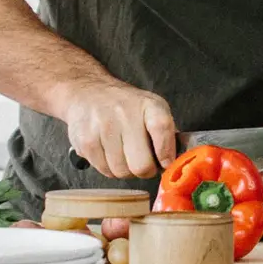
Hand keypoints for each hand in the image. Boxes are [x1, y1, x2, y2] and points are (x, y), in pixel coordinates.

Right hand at [58, 78, 180, 178]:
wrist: (88, 92)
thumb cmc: (125, 106)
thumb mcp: (151, 108)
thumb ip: (166, 133)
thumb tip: (175, 162)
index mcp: (148, 105)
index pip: (162, 129)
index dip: (166, 153)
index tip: (165, 162)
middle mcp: (125, 113)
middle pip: (141, 165)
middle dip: (145, 171)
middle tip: (142, 162)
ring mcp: (104, 127)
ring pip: (121, 172)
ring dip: (125, 170)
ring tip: (123, 154)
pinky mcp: (86, 140)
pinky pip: (104, 171)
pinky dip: (109, 168)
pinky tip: (109, 153)